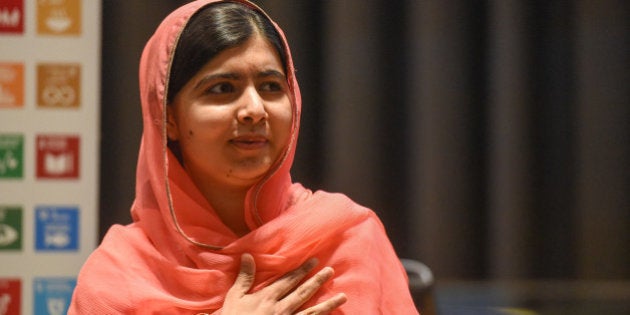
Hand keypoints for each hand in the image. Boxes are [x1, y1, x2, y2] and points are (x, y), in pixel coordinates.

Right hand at [220, 253, 346, 314]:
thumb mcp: (234, 298)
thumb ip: (244, 277)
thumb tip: (248, 255)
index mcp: (267, 297)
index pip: (288, 280)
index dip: (301, 270)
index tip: (314, 261)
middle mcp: (280, 309)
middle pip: (302, 292)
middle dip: (317, 280)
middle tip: (330, 270)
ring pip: (311, 312)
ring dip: (328, 304)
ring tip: (343, 296)